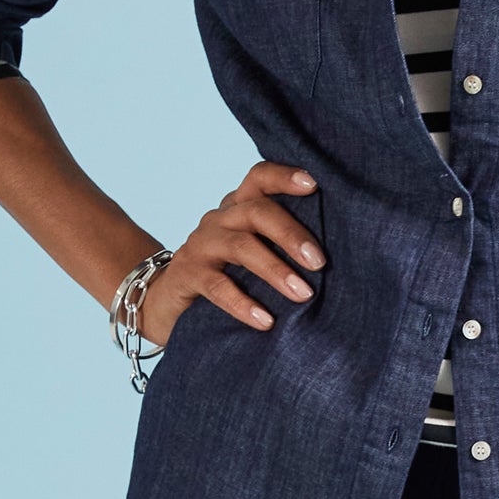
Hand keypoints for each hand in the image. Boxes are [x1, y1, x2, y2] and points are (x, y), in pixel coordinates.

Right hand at [141, 163, 324, 340]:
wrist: (168, 301)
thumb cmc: (226, 276)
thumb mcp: (252, 255)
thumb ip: (279, 246)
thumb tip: (331, 262)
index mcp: (238, 207)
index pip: (259, 177)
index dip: (284, 177)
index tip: (314, 185)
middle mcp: (219, 219)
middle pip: (256, 212)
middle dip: (291, 235)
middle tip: (319, 263)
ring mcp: (200, 244)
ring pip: (240, 247)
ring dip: (275, 270)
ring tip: (302, 294)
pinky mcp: (187, 274)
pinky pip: (217, 286)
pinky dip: (243, 304)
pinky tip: (266, 321)